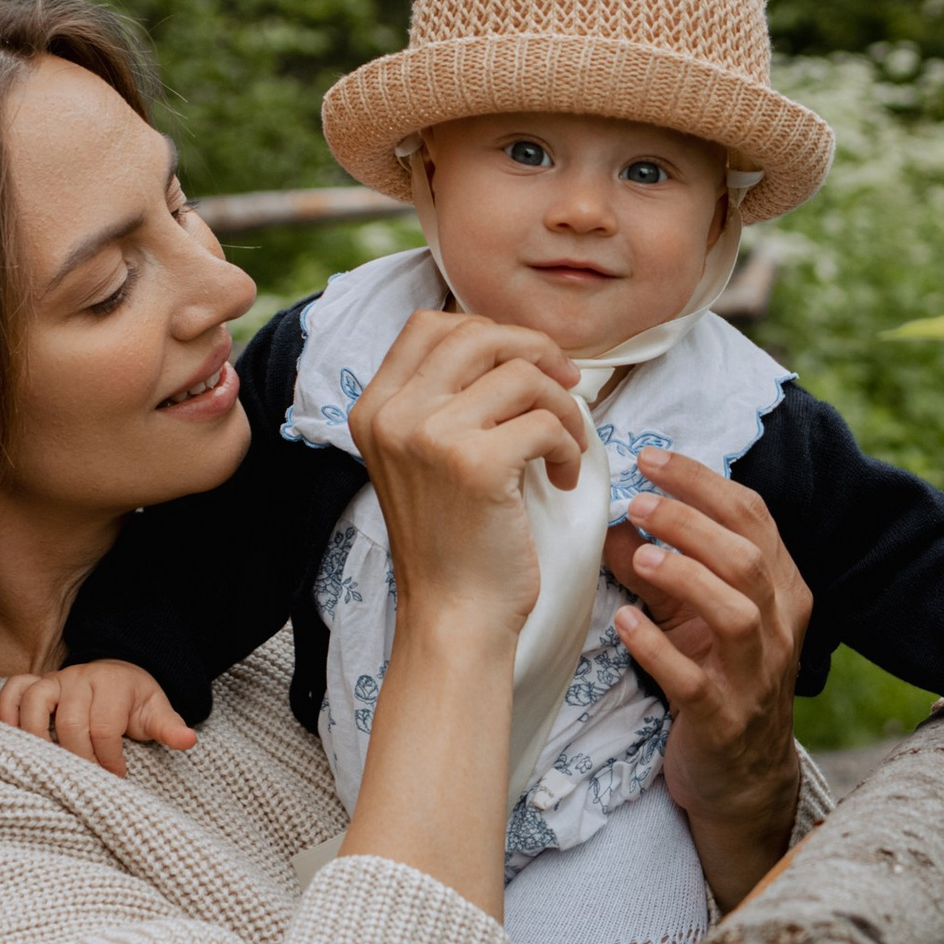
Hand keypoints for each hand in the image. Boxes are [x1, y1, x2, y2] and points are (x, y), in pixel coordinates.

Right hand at [0, 660, 195, 777]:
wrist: (118, 675)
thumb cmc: (134, 703)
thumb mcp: (156, 712)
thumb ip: (169, 727)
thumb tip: (188, 740)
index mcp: (114, 684)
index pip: (105, 727)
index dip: (109, 759)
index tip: (117, 777)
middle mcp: (80, 678)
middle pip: (70, 721)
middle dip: (79, 757)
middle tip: (87, 781)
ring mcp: (55, 680)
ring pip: (35, 701)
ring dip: (36, 737)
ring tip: (45, 767)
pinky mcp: (35, 684)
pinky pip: (12, 690)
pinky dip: (6, 711)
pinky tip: (12, 739)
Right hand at [349, 306, 589, 653]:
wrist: (453, 618)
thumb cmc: (453, 542)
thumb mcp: (423, 460)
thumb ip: (443, 401)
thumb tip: (512, 345)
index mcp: (373, 409)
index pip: (429, 325)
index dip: (489, 332)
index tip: (526, 364)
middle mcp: (393, 416)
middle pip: (477, 335)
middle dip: (536, 351)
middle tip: (566, 386)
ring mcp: (429, 437)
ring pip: (522, 374)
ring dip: (563, 406)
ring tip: (566, 445)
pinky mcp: (475, 465)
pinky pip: (546, 422)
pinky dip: (570, 446)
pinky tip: (564, 478)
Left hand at [605, 448, 811, 910]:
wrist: (740, 781)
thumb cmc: (715, 681)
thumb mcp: (694, 618)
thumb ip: (660, 569)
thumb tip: (611, 521)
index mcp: (781, 590)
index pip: (753, 517)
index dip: (703, 483)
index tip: (651, 458)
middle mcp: (779, 628)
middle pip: (746, 557)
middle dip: (690, 521)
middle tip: (636, 501)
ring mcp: (755, 677)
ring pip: (735, 612)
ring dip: (684, 576)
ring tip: (638, 558)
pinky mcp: (724, 721)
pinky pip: (695, 681)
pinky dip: (659, 649)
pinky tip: (625, 625)